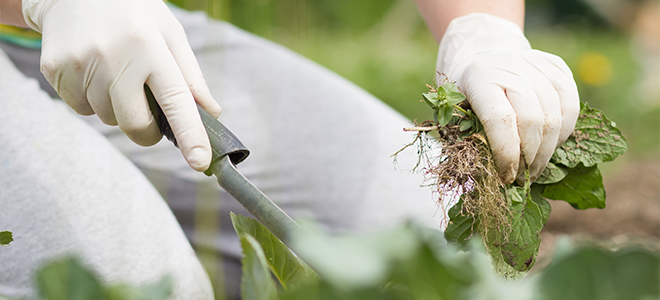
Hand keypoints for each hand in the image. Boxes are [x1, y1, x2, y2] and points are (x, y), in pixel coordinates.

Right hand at [22, 0, 221, 170]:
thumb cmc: (133, 12)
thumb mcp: (169, 32)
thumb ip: (190, 75)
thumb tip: (212, 112)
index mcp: (150, 46)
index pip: (175, 100)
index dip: (189, 134)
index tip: (199, 162)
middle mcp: (114, 56)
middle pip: (135, 125)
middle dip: (147, 131)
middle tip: (150, 116)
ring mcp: (80, 64)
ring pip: (106, 118)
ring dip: (116, 108)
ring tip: (115, 72)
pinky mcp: (54, 69)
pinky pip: (79, 108)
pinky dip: (91, 99)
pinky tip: (93, 70)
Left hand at [436, 13, 578, 183]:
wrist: (481, 51)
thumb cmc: (464, 91)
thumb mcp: (453, 111)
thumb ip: (467, 139)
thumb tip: (485, 180)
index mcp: (479, 79)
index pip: (499, 120)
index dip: (507, 154)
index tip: (507, 178)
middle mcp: (509, 66)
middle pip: (532, 120)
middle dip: (529, 157)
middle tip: (523, 178)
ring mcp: (535, 63)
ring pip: (555, 115)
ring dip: (548, 150)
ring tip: (535, 168)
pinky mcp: (556, 65)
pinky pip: (570, 104)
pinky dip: (564, 131)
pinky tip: (551, 145)